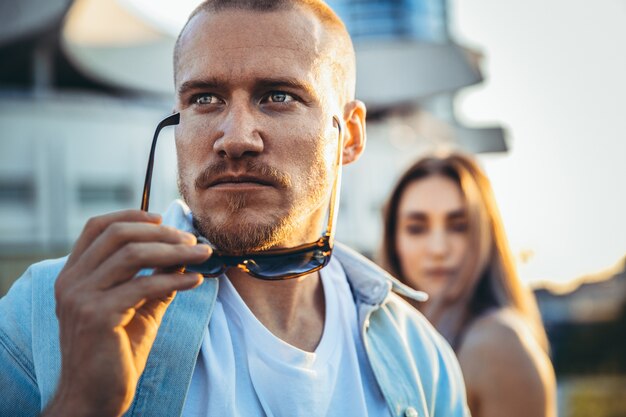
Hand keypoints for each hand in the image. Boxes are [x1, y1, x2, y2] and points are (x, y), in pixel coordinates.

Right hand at [43, 210, 210, 416]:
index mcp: (73, 274)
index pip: (97, 227)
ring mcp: (81, 297)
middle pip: (119, 235)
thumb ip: (154, 276)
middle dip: (162, 233)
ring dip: (175, 251)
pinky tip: (195, 280)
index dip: (132, 216)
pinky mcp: (97, 316)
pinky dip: (175, 280)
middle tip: (193, 240)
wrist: (95, 395)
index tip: (163, 218)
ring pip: (133, 255)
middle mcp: (71, 281)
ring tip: (202, 255)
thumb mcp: (137, 305)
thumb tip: (183, 249)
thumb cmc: (115, 350)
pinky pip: (145, 286)